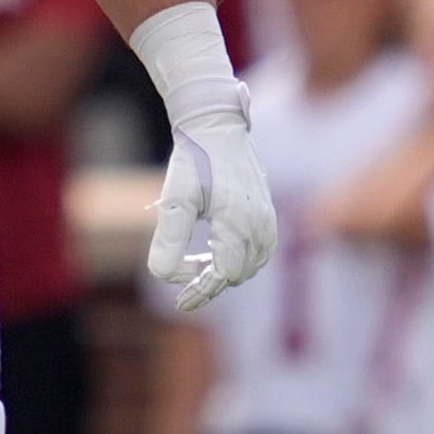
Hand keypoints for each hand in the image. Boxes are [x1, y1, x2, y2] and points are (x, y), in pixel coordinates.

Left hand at [149, 101, 277, 313]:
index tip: (179, 305)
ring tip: (195, 267)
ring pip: (250, 265)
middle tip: (182, 285)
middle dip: (210, 284)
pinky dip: (239, 260)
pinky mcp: (268, 214)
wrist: (216, 127)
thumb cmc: (193, 161)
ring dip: (224, 273)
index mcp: (238, 223)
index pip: (223, 274)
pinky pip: (259, 251)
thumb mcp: (174, 200)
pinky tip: (213, 254)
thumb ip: (168, 240)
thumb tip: (164, 277)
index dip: (200, 292)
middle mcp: (260, 224)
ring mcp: (268, 219)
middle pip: (237, 274)